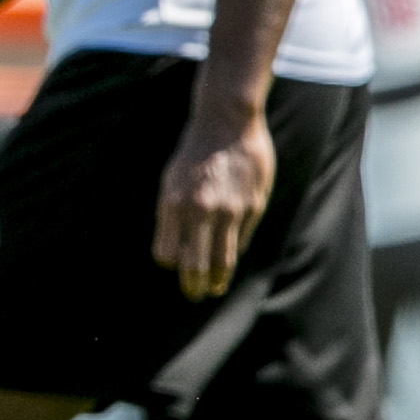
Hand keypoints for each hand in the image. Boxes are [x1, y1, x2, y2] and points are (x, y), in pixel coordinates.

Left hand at [154, 107, 274, 299]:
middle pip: (194, 265)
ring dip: (218, 279)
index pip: (166, 254)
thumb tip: (175, 251)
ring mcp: (229, 210)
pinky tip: (230, 256)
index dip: (170, 262)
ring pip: (222, 259)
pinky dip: (234, 250)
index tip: (174, 264)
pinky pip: (241, 239)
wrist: (226, 124)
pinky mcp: (253, 206)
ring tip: (215, 288)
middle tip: (194, 295)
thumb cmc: (193, 154)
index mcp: (172, 204)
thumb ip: (171, 214)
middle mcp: (199, 210)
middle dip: (193, 285)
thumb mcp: (170, 180)